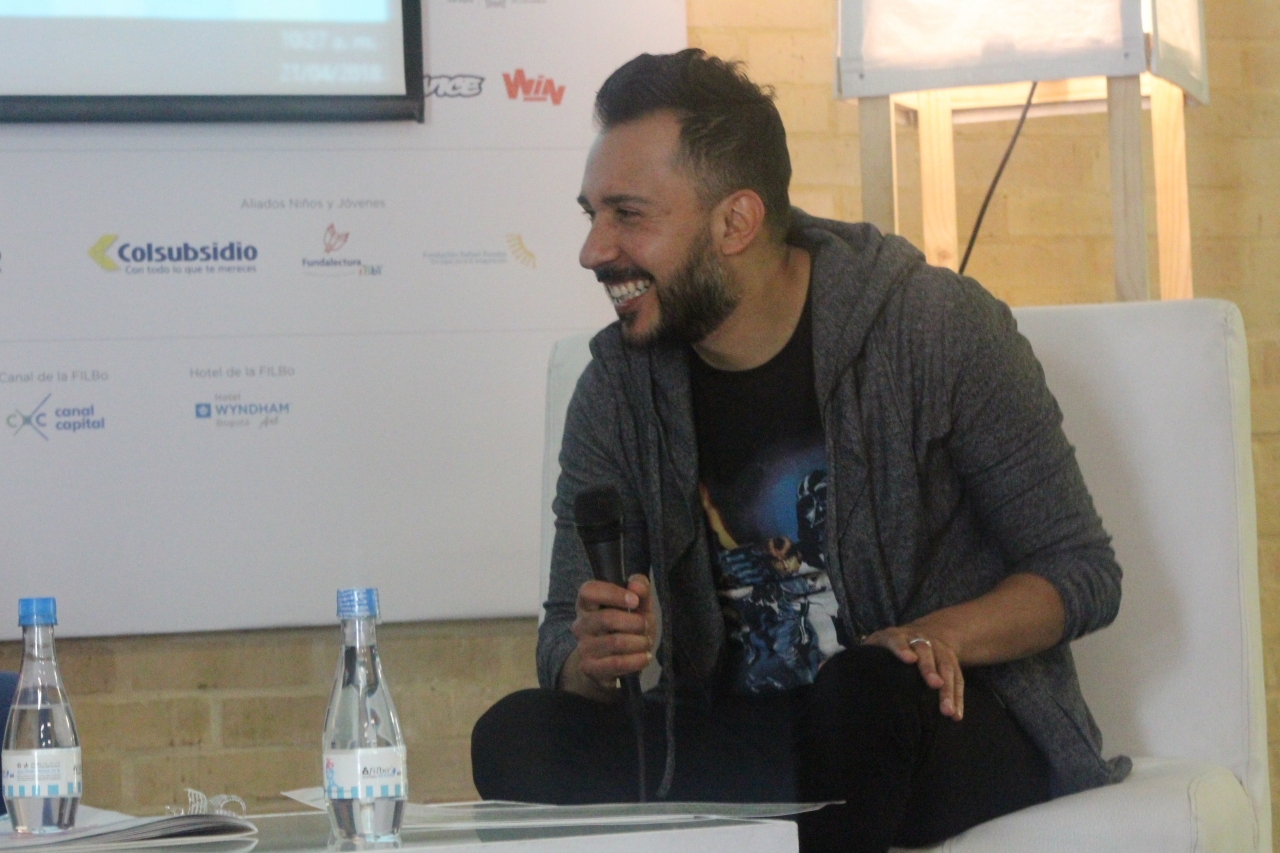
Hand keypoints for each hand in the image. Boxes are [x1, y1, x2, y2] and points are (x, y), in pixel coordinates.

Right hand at [568, 574, 654, 694]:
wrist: (614, 663)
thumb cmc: (626, 627)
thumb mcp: (637, 606)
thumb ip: (640, 589)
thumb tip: (636, 587)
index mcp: (587, 603)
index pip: (589, 590)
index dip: (613, 593)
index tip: (635, 601)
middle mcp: (580, 624)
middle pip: (607, 618)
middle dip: (636, 623)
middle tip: (645, 627)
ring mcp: (583, 647)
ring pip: (615, 642)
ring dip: (639, 642)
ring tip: (646, 642)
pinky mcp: (589, 667)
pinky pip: (616, 663)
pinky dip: (637, 660)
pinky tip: (645, 657)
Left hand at [863, 626, 963, 720]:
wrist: (921, 633)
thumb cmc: (889, 648)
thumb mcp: (875, 646)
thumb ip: (860, 658)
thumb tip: (830, 672)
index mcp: (896, 636)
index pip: (897, 640)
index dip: (901, 649)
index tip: (909, 659)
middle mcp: (920, 640)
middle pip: (926, 652)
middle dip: (930, 669)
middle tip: (935, 685)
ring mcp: (939, 649)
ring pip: (946, 667)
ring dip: (948, 690)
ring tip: (948, 712)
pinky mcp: (952, 661)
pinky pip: (958, 680)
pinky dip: (958, 698)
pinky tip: (956, 715)